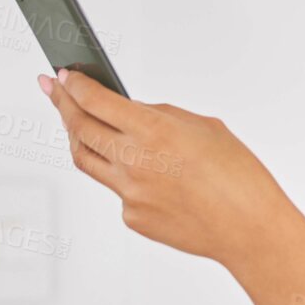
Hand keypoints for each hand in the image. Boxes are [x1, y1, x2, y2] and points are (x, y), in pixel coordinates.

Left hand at [39, 68, 298, 268]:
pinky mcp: (132, 218)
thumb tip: (132, 112)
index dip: (74, 85)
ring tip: (76, 123)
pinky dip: (122, 175)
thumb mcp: (204, 127)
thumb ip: (161, 117)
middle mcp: (134, 162)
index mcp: (154, 131)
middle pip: (79, 128)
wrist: (251, 228)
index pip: (96, 100)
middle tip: (54, 90)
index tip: (65, 75)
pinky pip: (116, 190)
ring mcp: (129, 194)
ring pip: (86, 160)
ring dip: (77, 138)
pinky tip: (143, 173)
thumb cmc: (240, 177)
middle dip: (62, 104)